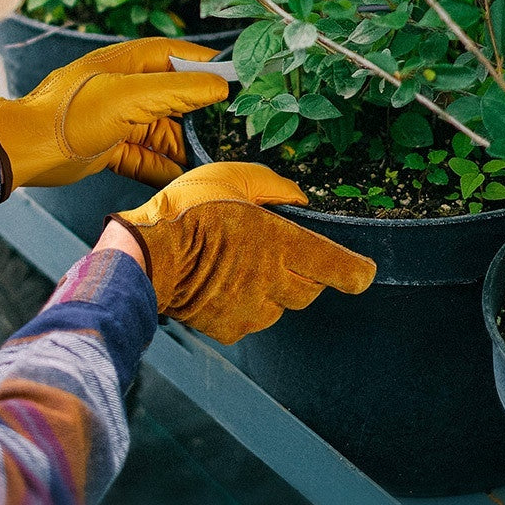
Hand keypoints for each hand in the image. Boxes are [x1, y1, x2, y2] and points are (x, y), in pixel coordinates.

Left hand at [0, 38, 228, 197]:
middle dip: (198, 117)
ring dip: (182, 148)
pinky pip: (145, 157)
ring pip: (162, 133)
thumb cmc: (72, 113)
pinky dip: (161, 167)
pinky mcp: (110, 147)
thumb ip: (178, 90)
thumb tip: (219, 85)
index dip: (207, 68)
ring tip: (207, 163)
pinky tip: (180, 178)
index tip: (236, 82)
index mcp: (131, 63)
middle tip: (227, 133)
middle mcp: (127, 88)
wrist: (29, 148)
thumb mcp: (131, 96)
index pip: (179, 58)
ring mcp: (119, 119)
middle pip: (174, 100)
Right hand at [107, 162, 376, 343]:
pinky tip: (220, 287)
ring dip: (270, 291)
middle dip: (300, 273)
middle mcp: (273, 281)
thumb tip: (300, 199)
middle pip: (311, 289)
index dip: (355, 272)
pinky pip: (250, 321)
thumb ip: (274, 186)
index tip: (361, 272)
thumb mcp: (230, 176)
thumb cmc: (183, 212)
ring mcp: (252, 310)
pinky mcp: (231, 328)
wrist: (143, 256)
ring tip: (236, 269)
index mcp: (280, 243)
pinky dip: (242, 307)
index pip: (340, 269)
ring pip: (280, 307)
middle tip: (270, 254)